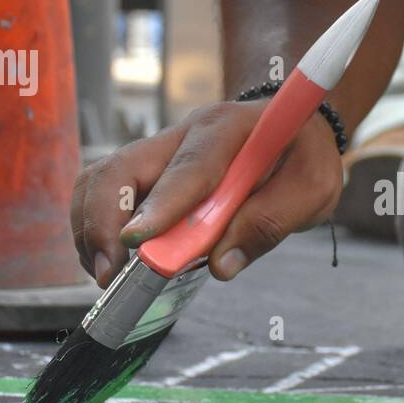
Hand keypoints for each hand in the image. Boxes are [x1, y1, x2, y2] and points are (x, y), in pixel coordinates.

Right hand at [70, 98, 342, 286]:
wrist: (293, 126)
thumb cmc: (303, 156)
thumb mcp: (311, 190)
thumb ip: (270, 223)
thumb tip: (220, 265)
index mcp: (228, 131)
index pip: (187, 168)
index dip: (159, 207)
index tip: (135, 244)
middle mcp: (184, 133)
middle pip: (122, 168)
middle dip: (103, 223)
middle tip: (110, 276)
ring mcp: (160, 149)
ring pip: (102, 178)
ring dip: (92, 228)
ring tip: (105, 274)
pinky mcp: (148, 169)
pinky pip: (105, 191)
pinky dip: (95, 225)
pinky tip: (109, 259)